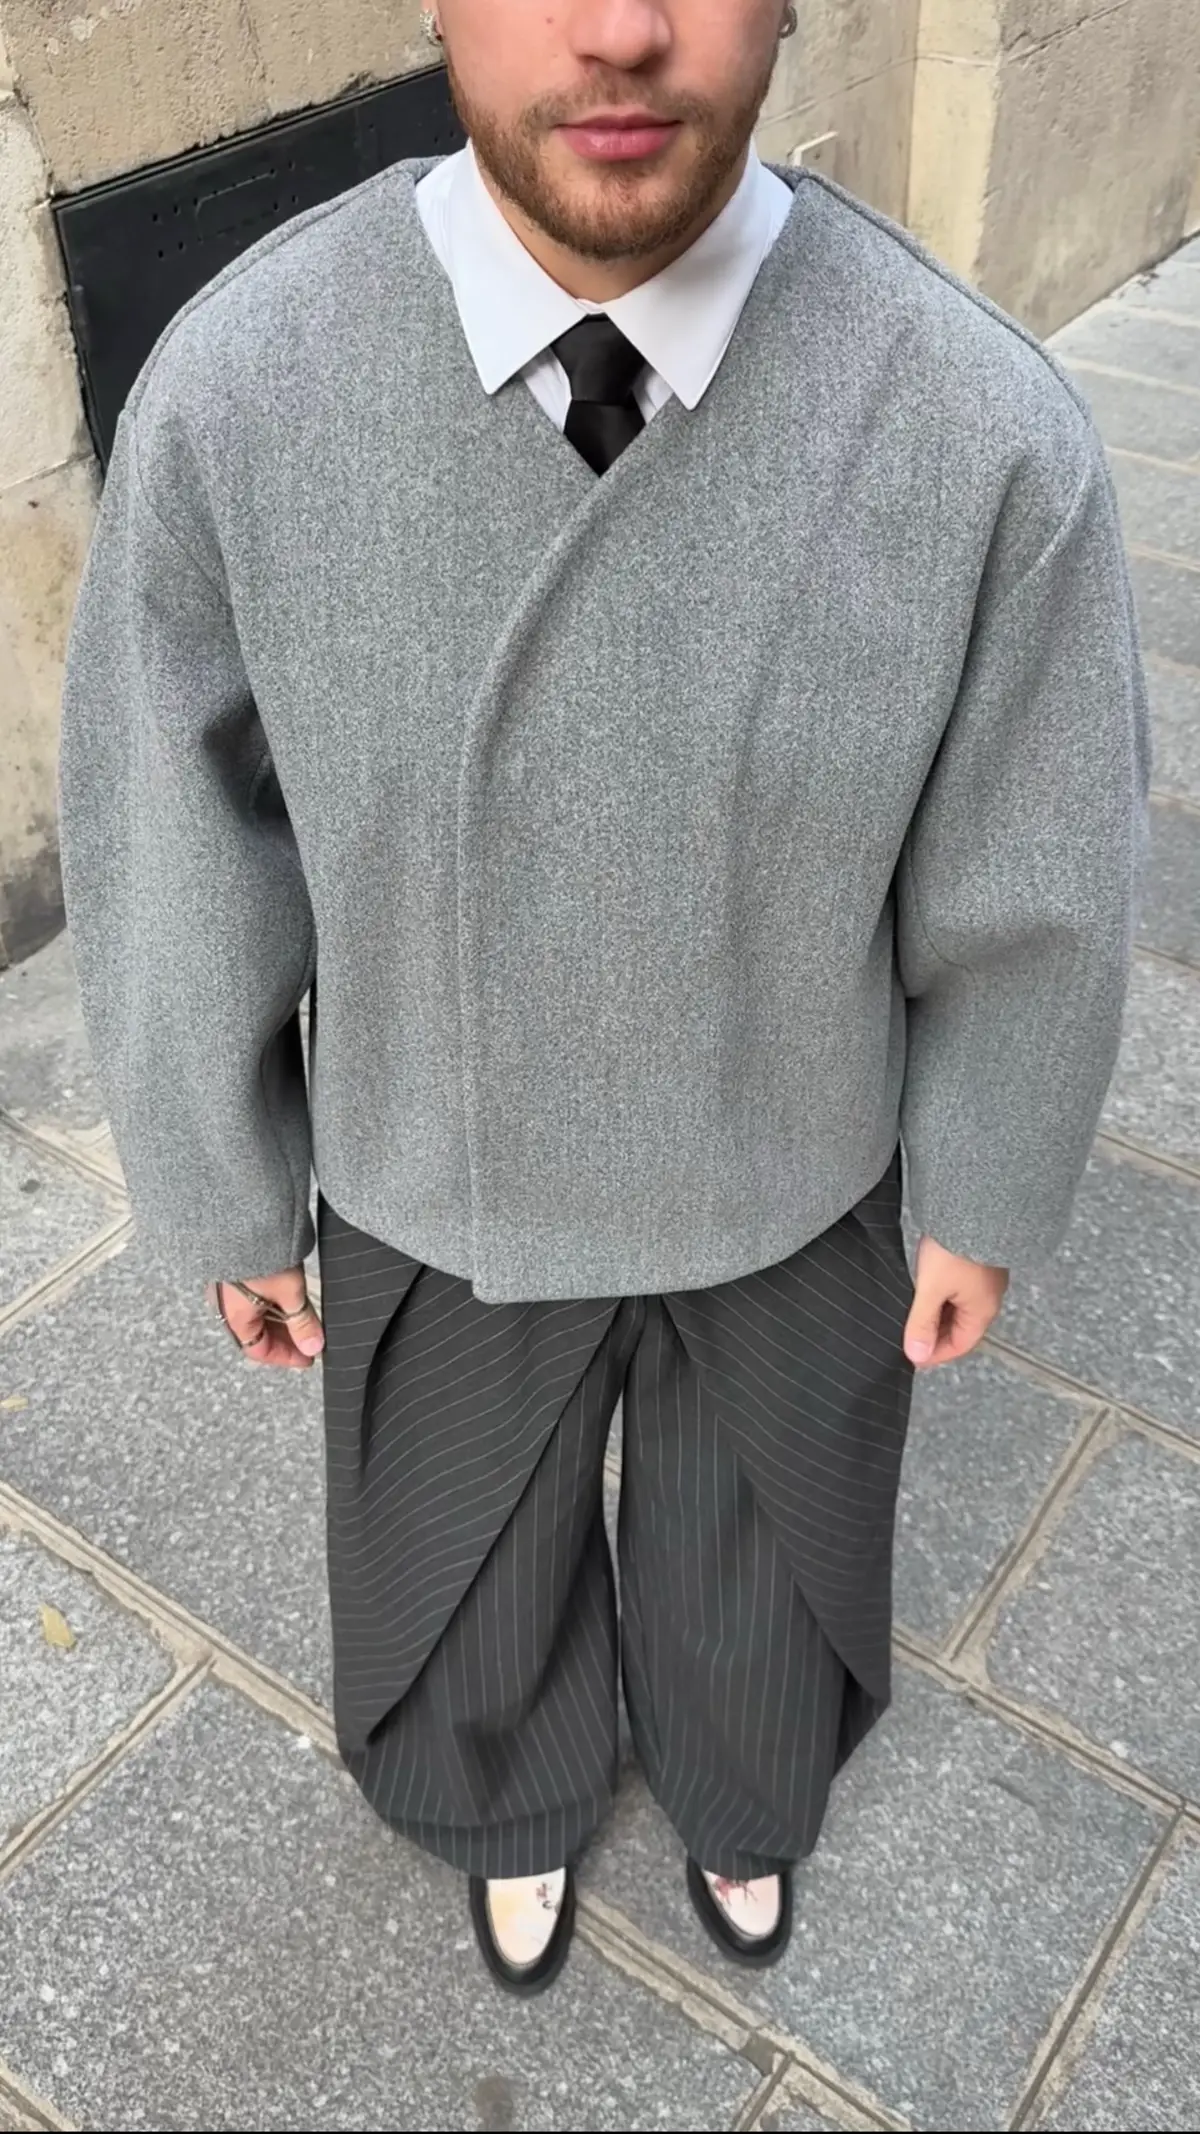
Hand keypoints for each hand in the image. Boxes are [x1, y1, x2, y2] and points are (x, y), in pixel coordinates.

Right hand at [204, 1267, 325, 1369]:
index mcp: (236, 1319)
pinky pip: (254, 1297)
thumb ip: (302, 1323)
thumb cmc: (261, 1256)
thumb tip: (313, 1347)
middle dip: (285, 1340)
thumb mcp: (290, 1293)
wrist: (244, 1218)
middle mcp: (228, 1307)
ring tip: (305, 1318)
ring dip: (281, 1321)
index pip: (259, 1351)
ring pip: (257, 1315)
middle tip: (310, 1339)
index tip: (308, 1357)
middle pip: (257, 1334)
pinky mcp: (235, 1271)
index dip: (286, 1357)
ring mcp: (230, 1289)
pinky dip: (273, 1303)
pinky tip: (289, 1298)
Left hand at [903, 1237, 1008, 1370]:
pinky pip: (960, 1290)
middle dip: (936, 1335)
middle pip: (961, 1328)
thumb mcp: (931, 1289)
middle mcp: (988, 1298)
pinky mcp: (978, 1262)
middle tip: (910, 1337)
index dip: (936, 1354)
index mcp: (982, 1310)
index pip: (961, 1345)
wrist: (972, 1206)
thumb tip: (916, 1355)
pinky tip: (926, 1291)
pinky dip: (942, 1297)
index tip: (914, 1356)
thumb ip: (922, 1323)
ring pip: (959, 1308)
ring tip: (913, 1314)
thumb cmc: (955, 1247)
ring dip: (938, 1315)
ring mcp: (985, 1280)